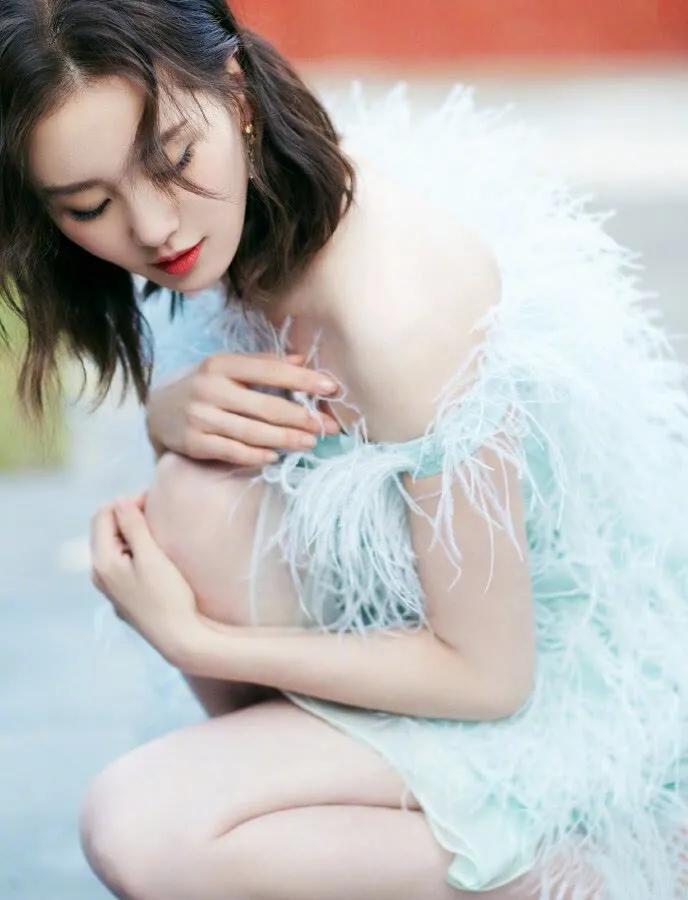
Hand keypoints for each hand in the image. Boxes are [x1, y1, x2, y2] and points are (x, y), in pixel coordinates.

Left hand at [89, 493, 199, 665]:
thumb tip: (120, 500)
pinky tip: (154, 554)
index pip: (103, 515)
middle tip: (155, 510)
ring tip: (156, 529)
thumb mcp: (151, 557)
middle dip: (126, 515)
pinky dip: (134, 549)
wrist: (180, 640)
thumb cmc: (168, 597)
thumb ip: (133, 527)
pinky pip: (121, 562)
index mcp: (102, 563)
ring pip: (113, 546)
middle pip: (104, 530)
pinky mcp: (124, 596)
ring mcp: (111, 588)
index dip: (126, 502)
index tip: (152, 500)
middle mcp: (99, 575)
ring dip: (131, 532)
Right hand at [145, 351, 341, 464]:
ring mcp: (201, 417)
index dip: (302, 380)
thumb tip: (301, 359)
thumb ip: (263, 363)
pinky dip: (257, 455)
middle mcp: (210, 389)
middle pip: (266, 406)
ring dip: (286, 439)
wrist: (157, 410)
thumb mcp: (226, 367)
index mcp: (221, 364)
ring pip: (253, 432)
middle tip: (328, 426)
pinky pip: (234, 452)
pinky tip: (276, 455)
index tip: (331, 387)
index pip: (270, 371)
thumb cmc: (203, 386)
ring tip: (310, 442)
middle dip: (302, 418)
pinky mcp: (194, 443)